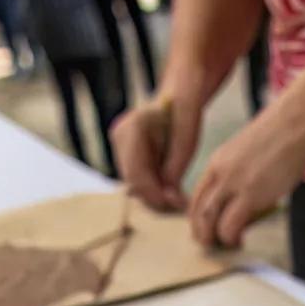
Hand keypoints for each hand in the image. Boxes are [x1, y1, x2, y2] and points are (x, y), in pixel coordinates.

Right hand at [111, 95, 202, 211]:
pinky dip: (151, 185)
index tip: (174, 203)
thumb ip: (174, 173)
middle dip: (154, 196)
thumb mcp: (186, 146)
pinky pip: (135, 176)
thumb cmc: (185, 118)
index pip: (137, 172)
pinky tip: (168, 188)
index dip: (154, 193)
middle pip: (132, 178)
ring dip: (154, 193)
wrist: (178, 100)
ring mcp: (118, 142)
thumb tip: (169, 201)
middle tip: (178, 204)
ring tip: (177, 197)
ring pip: (133, 180)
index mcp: (134, 127)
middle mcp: (120, 133)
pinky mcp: (122, 150)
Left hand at [189, 103, 304, 247]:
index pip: (196, 198)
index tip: (207, 231)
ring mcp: (232, 183)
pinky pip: (229, 225)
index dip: (198, 219)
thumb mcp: (248, 156)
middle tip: (211, 245)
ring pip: (208, 220)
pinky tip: (239, 239)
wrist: (294, 124)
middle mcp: (218, 173)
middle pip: (197, 211)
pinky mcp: (249, 194)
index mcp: (216, 163)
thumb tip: (244, 203)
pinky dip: (230, 237)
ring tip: (226, 245)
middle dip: (201, 233)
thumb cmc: (279, 139)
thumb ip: (239, 176)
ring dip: (213, 238)